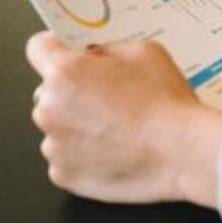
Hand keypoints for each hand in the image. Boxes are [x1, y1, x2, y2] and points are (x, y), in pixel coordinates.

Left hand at [26, 32, 221, 206]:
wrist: (183, 153)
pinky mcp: (63, 175)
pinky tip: (115, 149)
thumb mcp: (146, 52)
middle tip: (109, 97)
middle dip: (73, 91)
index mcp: (66, 73)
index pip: (38, 48)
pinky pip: (66, 157)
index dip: (55, 47)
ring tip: (118, 129)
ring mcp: (54, 146)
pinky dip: (84, 154)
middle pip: (49, 92)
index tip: (66, 52)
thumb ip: (109, 49)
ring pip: (58, 127)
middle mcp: (50, 109)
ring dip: (77, 125)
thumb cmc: (167, 105)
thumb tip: (95, 56)